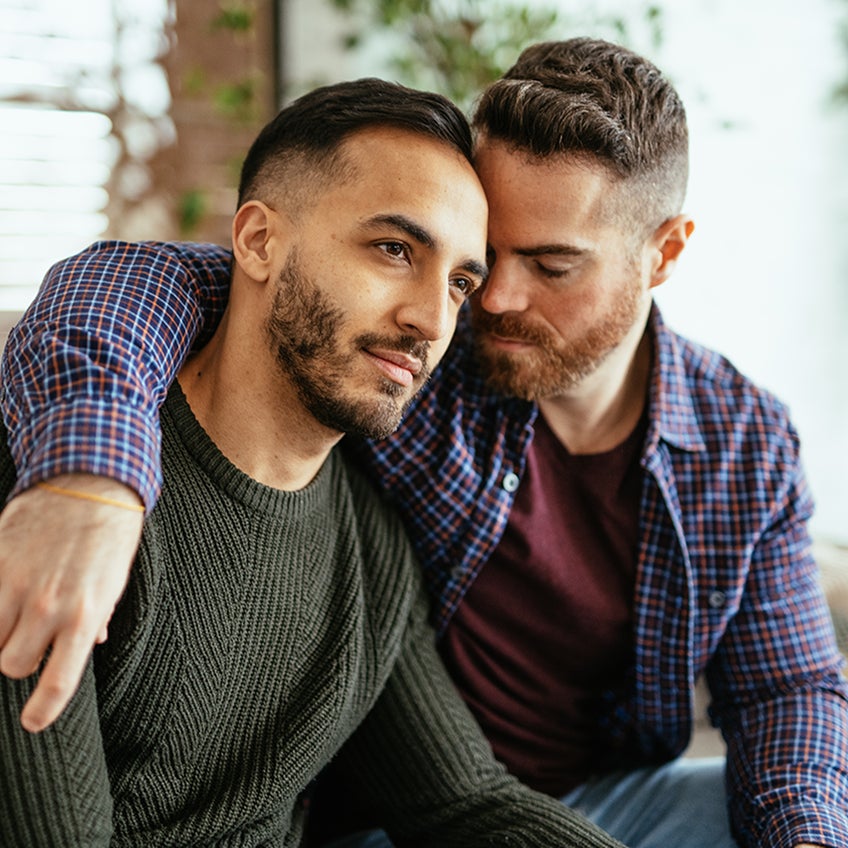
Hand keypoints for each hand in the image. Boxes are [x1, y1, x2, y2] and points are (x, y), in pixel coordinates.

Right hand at [0, 475, 142, 731]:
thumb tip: (92, 641)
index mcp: (85, 614)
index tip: (34, 721)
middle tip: (34, 638)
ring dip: (1, 634)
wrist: (91, 480)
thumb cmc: (110, 532)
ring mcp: (16, 586)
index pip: (59, 679)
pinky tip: (4, 602)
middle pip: (14, 664)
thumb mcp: (116, 579)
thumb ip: (98, 615)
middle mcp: (48, 607)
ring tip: (18, 613)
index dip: (44, 708)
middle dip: (22, 658)